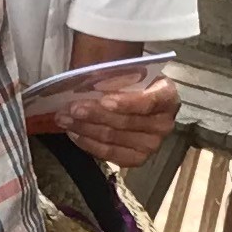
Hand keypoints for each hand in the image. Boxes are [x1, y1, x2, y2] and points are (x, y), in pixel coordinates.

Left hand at [51, 70, 180, 173]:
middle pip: (125, 122)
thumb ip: (114, 76)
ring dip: (84, 128)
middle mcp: (164, 124)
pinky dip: (89, 144)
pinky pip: (110, 154)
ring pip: (113, 138)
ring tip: (64, 119)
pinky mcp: (138, 159)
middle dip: (94, 114)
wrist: (139, 98)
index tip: (103, 99)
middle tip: (70, 108)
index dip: (125, 103)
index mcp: (167, 97)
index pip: (147, 102)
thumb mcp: (128, 72)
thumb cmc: (132, 83)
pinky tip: (73, 134)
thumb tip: (87, 80)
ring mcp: (152, 145)